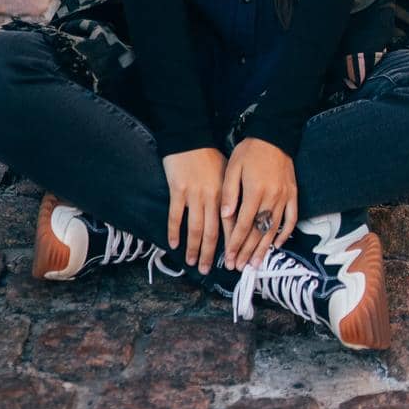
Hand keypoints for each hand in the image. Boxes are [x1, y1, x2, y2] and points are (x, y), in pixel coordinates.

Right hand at [162, 147, 226, 273]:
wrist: (190, 137)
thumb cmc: (210, 156)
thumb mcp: (227, 173)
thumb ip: (231, 196)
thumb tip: (236, 218)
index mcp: (226, 194)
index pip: (230, 225)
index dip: (231, 245)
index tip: (231, 262)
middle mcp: (212, 197)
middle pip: (212, 232)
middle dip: (211, 254)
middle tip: (208, 270)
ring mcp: (194, 195)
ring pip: (195, 228)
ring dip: (194, 248)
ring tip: (192, 263)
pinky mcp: (177, 190)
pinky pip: (176, 216)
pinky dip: (174, 232)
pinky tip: (173, 244)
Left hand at [220, 137, 297, 269]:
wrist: (274, 135)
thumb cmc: (250, 151)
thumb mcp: (233, 168)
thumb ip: (229, 193)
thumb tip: (226, 216)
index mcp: (254, 191)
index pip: (243, 224)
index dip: (235, 244)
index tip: (228, 258)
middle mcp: (271, 197)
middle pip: (258, 231)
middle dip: (247, 251)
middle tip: (238, 267)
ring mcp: (284, 197)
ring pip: (274, 229)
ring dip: (264, 248)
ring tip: (256, 264)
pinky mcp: (293, 194)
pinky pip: (291, 218)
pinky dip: (285, 233)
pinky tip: (277, 244)